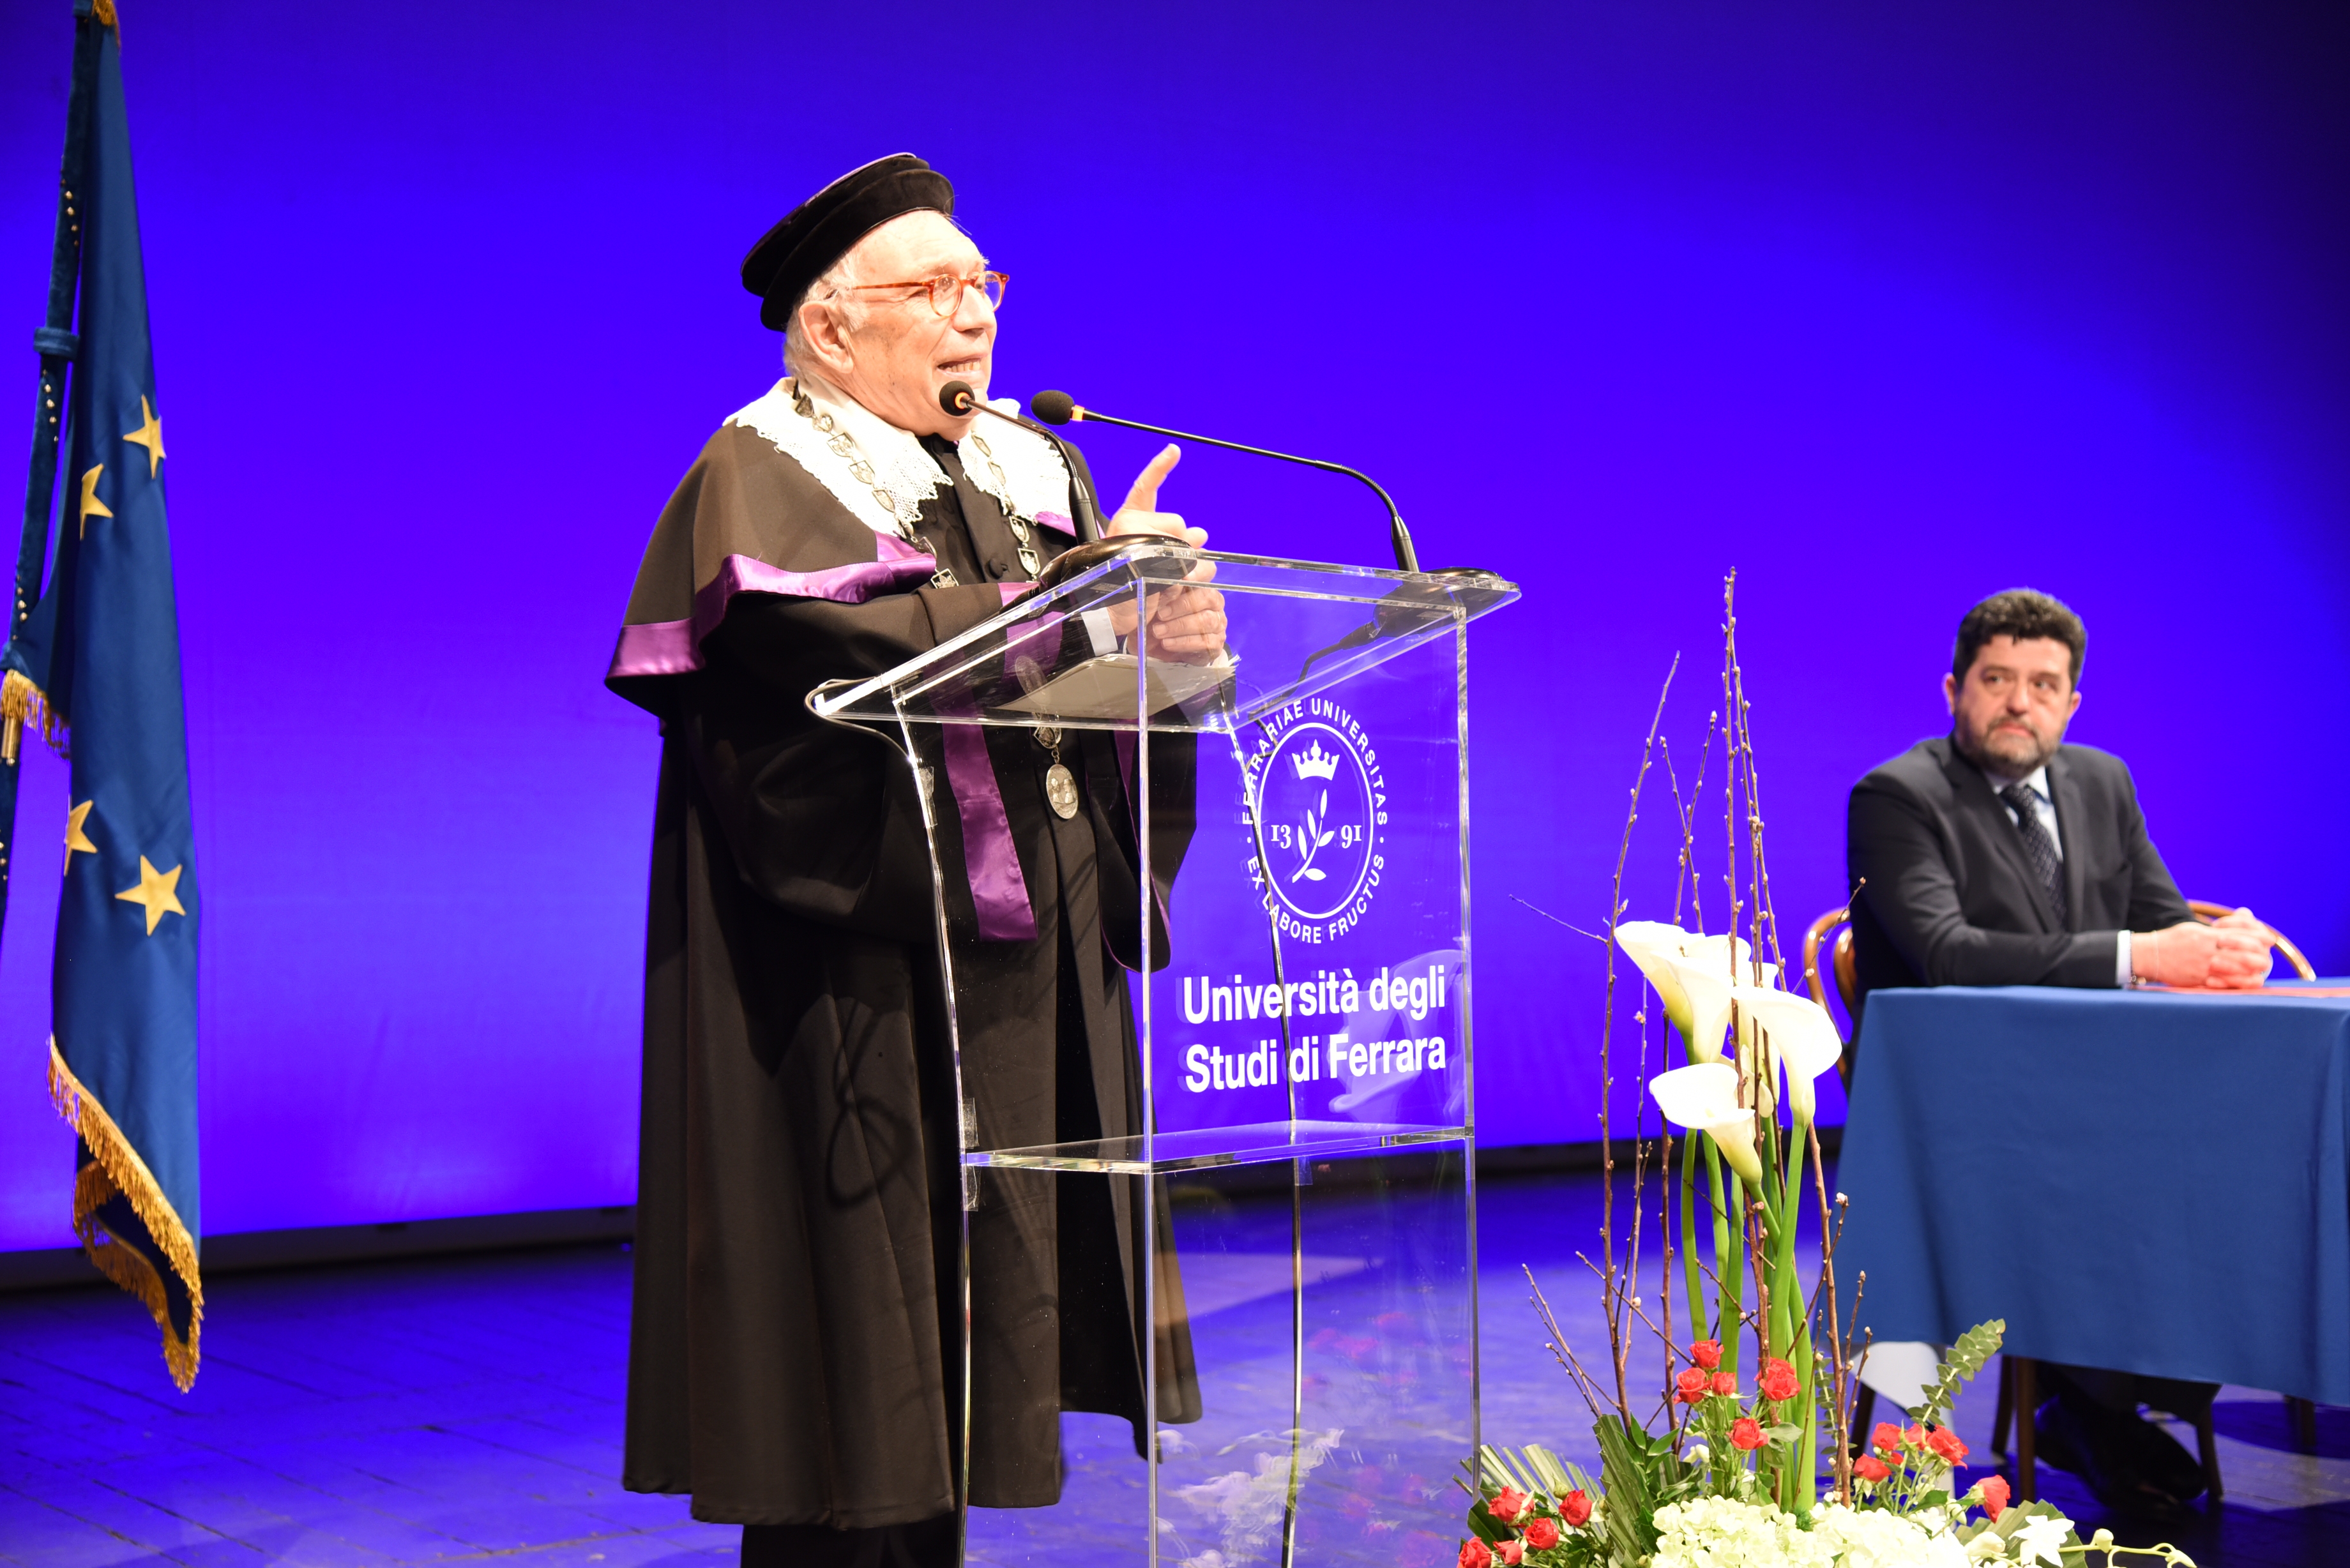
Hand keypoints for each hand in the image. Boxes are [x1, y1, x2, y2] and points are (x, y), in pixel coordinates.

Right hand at [1103, 444, 1227, 663]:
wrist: (1110, 616)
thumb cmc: (1130, 588)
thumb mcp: (1160, 559)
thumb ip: (1181, 542)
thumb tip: (1203, 534)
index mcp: (1128, 519)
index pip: (1145, 487)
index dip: (1160, 468)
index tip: (1174, 450)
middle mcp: (1129, 524)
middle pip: (1178, 522)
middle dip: (1182, 544)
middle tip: (1165, 565)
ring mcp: (1131, 538)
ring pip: (1183, 539)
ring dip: (1186, 562)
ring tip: (1165, 579)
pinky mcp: (1139, 554)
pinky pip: (1182, 557)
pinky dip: (1185, 574)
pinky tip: (1168, 586)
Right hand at [2133, 917, 2272, 989]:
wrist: (2148, 955)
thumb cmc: (2174, 941)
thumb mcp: (2194, 928)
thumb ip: (2219, 928)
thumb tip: (2244, 916)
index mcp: (2205, 934)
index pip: (2238, 933)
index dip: (2257, 936)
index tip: (2269, 939)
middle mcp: (2205, 949)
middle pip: (2239, 952)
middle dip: (2257, 956)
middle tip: (2267, 959)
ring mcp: (2201, 965)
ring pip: (2233, 968)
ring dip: (2250, 971)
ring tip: (2262, 972)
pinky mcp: (2197, 978)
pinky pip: (2220, 982)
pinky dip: (2236, 983)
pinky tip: (2246, 984)